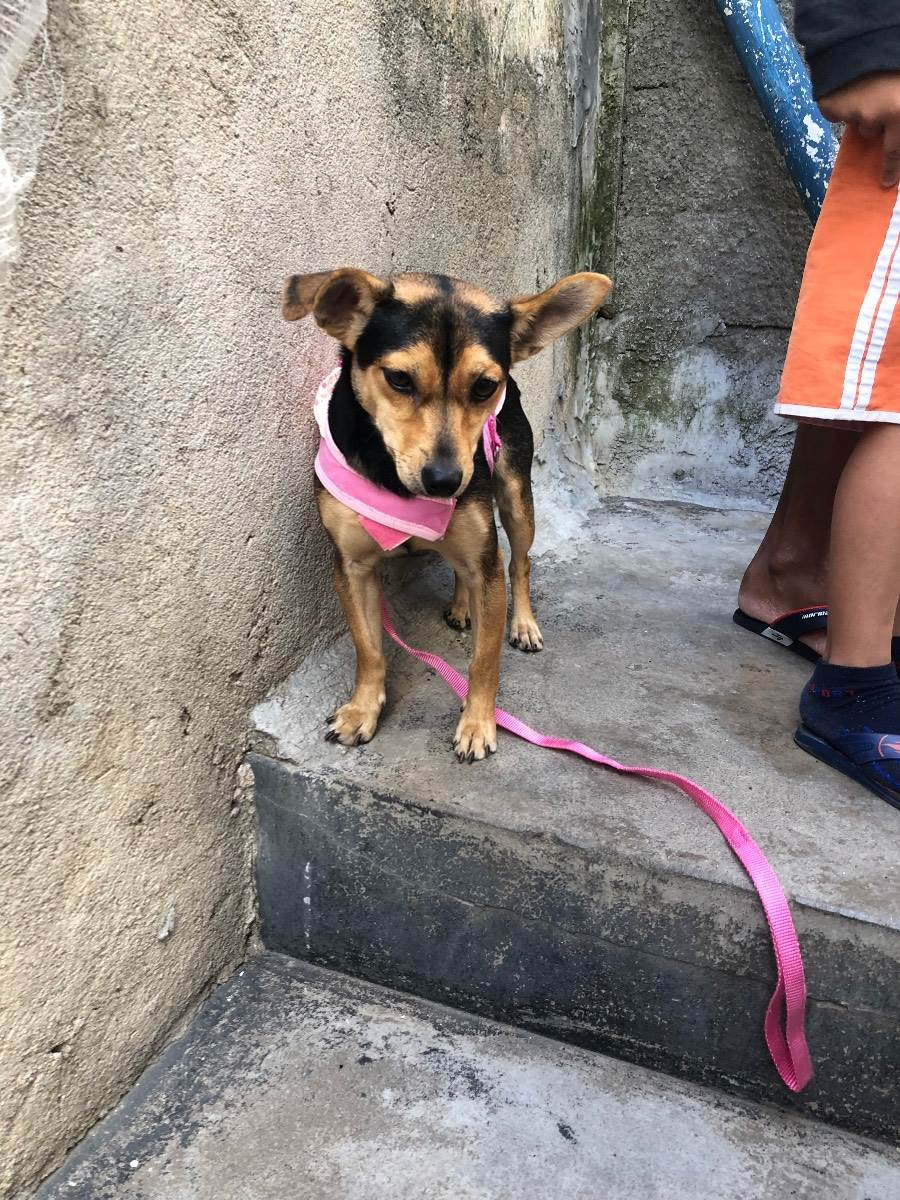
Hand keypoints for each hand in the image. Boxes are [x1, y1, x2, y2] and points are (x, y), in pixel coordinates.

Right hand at [818, 72, 899, 187]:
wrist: (861, 34)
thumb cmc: (890, 61)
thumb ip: (895, 118)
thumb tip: (884, 138)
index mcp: (899, 112)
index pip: (896, 152)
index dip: (891, 169)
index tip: (885, 183)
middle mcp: (874, 117)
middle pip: (873, 134)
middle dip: (874, 126)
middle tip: (874, 110)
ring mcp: (851, 112)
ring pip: (856, 120)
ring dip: (860, 108)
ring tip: (865, 85)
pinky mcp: (831, 106)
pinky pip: (837, 112)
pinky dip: (841, 103)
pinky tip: (848, 84)